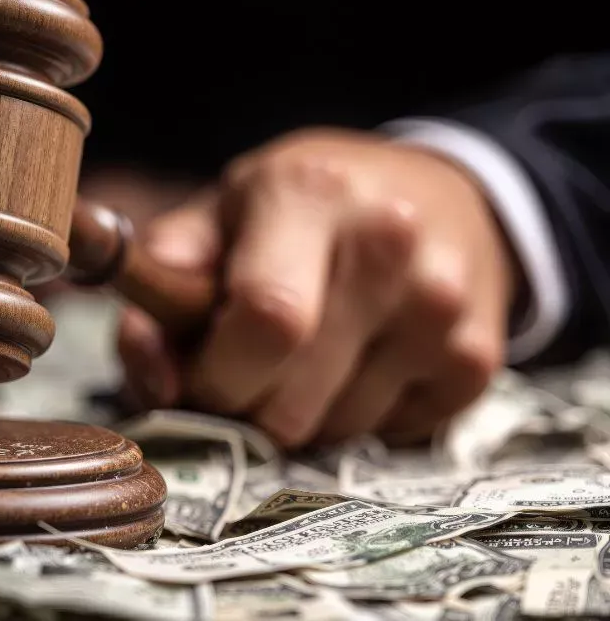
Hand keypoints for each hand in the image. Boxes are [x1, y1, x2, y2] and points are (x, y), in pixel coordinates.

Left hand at [114, 128, 519, 447]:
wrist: (441, 194)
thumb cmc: (305, 209)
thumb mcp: (221, 212)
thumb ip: (161, 280)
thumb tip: (152, 373)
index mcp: (308, 193)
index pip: (265, 320)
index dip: (215, 375)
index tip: (198, 372)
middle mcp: (389, 242)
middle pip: (291, 400)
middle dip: (246, 408)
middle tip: (246, 369)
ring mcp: (442, 305)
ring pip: (335, 431)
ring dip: (302, 417)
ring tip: (309, 356)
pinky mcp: (478, 360)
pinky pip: (385, 437)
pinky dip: (357, 419)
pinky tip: (359, 363)